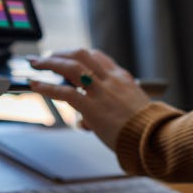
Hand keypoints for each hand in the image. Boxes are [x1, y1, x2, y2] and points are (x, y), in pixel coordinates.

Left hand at [27, 48, 150, 149]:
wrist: (155, 139)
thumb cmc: (146, 130)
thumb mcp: (133, 110)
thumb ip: (110, 110)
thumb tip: (87, 121)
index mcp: (123, 79)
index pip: (98, 57)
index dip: (79, 56)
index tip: (67, 58)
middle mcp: (111, 80)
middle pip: (82, 54)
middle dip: (61, 53)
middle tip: (47, 57)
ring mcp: (101, 92)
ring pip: (71, 67)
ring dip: (50, 63)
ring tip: (36, 64)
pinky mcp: (92, 107)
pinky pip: (65, 92)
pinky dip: (47, 87)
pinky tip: (36, 85)